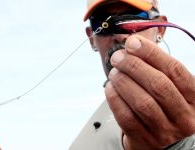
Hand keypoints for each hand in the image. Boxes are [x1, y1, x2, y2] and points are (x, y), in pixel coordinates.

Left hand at [105, 35, 194, 149]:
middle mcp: (183, 116)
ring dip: (124, 82)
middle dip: (134, 66)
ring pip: (142, 102)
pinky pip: (127, 118)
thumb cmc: (166, 109)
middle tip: (117, 57)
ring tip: (114, 72)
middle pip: (158, 85)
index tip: (132, 43)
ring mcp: (165, 131)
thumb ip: (159, 70)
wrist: (166, 144)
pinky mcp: (144, 141)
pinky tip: (110, 88)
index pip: (174, 70)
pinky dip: (115, 100)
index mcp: (194, 98)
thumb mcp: (174, 91)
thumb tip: (133, 45)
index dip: (151, 53)